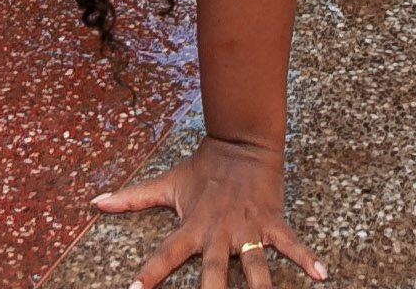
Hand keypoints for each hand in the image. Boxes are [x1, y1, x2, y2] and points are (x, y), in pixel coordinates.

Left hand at [95, 131, 322, 288]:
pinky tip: (321, 275)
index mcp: (191, 227)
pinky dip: (306, 259)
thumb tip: (94, 203)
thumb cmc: (201, 169)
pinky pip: (290, 244)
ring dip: (262, 287)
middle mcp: (218, 234)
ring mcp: (246, 229)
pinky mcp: (270, 222)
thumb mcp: (166, 185)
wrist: (240, 142)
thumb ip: (131, 198)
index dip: (149, 276)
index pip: (165, 256)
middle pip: (213, 273)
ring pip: (255, 266)